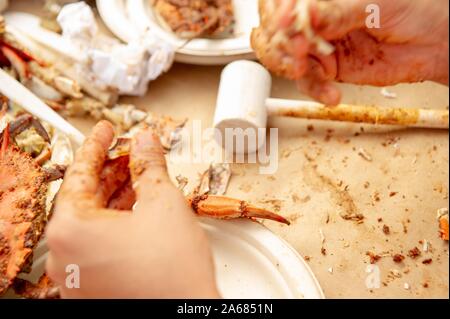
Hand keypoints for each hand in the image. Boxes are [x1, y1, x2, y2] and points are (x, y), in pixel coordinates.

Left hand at [45, 121, 218, 297]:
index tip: (106, 131)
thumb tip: (145, 142)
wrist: (187, 312)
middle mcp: (65, 255)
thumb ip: (150, 166)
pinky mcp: (92, 288)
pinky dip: (116, 223)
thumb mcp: (164, 204)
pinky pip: (98, 244)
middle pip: (85, 198)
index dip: (98, 145)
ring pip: (93, 222)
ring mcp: (76, 275)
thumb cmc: (174, 273)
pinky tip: (138, 210)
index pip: (80, 173)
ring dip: (117, 197)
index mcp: (71, 230)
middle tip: (131, 154)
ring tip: (141, 179)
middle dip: (112, 172)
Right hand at [255, 0, 448, 104]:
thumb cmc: (414, 8)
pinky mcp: (327, 71)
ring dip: (294, 68)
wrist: (435, 43)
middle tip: (300, 51)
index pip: (282, 3)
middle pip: (277, 33)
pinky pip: (308, 83)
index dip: (276, 15)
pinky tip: (331, 92)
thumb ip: (336, 11)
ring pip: (287, 60)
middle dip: (283, 45)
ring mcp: (320, 47)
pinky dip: (316, 90)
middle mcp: (316, 21)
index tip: (285, 24)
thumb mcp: (373, 3)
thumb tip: (305, 14)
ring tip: (309, 70)